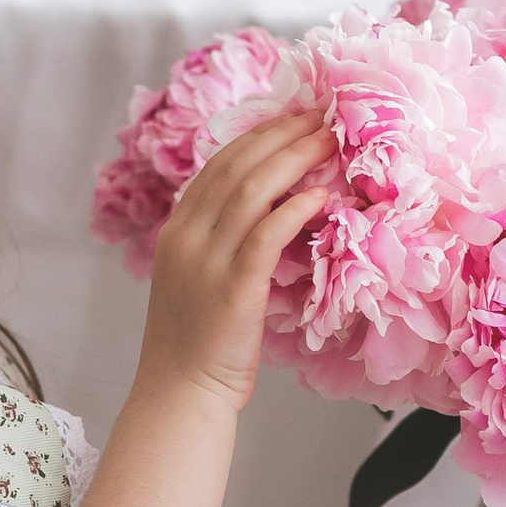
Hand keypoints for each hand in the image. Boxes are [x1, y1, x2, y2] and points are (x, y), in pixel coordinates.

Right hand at [138, 111, 333, 407]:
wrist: (181, 392)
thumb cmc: (198, 343)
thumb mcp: (198, 279)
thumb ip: (221, 241)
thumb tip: (269, 211)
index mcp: (177, 231)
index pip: (218, 165)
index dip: (258, 135)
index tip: (293, 116)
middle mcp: (186, 237)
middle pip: (236, 166)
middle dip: (280, 134)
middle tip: (320, 114)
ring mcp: (205, 262)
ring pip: (251, 191)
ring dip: (294, 159)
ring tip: (328, 140)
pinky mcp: (231, 288)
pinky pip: (265, 235)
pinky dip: (292, 209)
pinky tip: (318, 194)